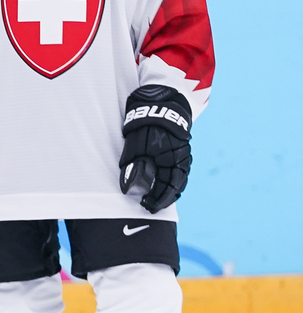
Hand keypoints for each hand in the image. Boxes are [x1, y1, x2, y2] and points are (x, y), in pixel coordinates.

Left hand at [119, 84, 191, 212]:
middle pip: (175, 186)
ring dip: (170, 191)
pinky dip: (175, 182)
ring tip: (159, 200)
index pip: (166, 187)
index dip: (157, 199)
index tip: (147, 206)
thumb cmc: (144, 125)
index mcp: (169, 160)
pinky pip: (182, 172)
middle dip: (164, 198)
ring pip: (180, 180)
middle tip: (152, 207)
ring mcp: (184, 155)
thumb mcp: (134, 145)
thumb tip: (127, 187)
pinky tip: (168, 187)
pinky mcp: (183, 152)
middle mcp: (181, 160)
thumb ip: (132, 166)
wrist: (162, 105)